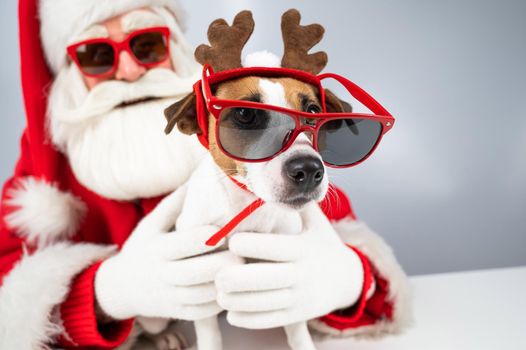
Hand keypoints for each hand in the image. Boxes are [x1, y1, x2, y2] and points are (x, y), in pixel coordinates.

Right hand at [95, 189, 242, 319]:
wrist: (120, 287)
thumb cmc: (142, 248)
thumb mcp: (151, 224)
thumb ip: (174, 204)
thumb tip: (197, 178)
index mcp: (157, 248)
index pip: (188, 241)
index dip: (212, 235)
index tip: (229, 227)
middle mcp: (161, 273)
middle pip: (197, 271)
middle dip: (224, 261)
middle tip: (243, 251)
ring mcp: (168, 296)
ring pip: (202, 294)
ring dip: (225, 282)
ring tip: (243, 269)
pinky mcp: (176, 312)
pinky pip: (201, 311)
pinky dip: (219, 302)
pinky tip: (231, 289)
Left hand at [216, 203, 363, 328]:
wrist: (348, 280)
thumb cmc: (323, 244)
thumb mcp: (317, 223)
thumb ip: (299, 204)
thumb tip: (284, 174)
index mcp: (304, 248)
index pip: (275, 247)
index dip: (251, 244)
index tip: (231, 240)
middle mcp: (303, 274)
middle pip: (266, 279)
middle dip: (238, 278)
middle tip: (216, 273)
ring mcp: (300, 297)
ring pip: (264, 303)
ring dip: (237, 300)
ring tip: (219, 292)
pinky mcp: (296, 315)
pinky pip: (269, 320)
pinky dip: (247, 318)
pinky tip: (230, 311)